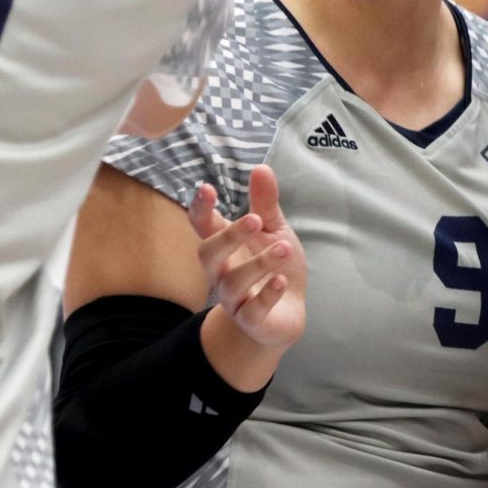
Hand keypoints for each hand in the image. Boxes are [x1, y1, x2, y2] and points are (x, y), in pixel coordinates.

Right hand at [189, 164, 305, 351]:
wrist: (287, 313)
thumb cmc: (275, 266)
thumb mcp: (273, 231)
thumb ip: (265, 204)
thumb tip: (261, 167)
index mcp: (226, 247)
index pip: (203, 227)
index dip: (200, 209)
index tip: (206, 188)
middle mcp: (223, 272)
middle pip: (208, 254)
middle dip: (228, 236)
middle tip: (254, 220)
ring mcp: (235, 298)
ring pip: (233, 283)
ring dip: (259, 264)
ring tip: (284, 248)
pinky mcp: (252, 319)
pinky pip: (252, 310)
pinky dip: (266, 295)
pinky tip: (281, 281)